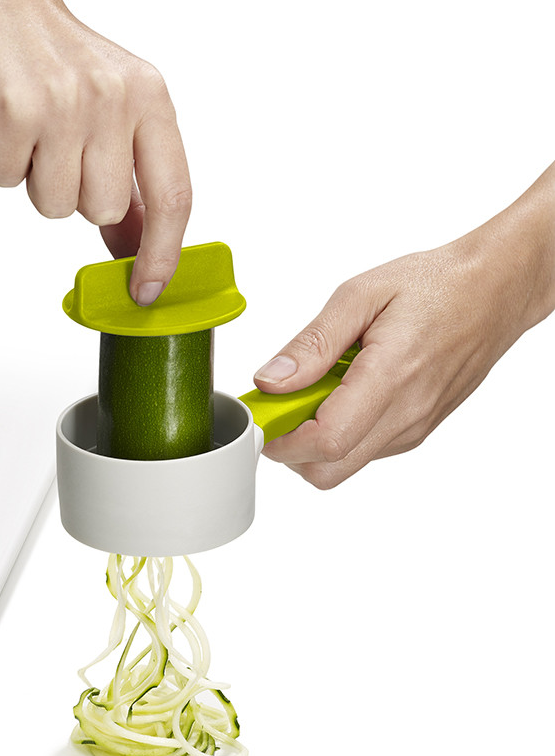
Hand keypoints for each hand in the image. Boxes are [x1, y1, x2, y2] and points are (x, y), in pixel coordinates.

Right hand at [0, 0, 190, 304]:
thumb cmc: (53, 58)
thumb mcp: (112, 109)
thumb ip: (128, 181)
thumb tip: (135, 251)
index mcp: (151, 99)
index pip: (174, 195)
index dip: (163, 253)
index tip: (146, 290)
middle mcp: (116, 100)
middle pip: (102, 211)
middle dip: (74, 194)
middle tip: (57, 146)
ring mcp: (66, 103)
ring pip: (54, 205)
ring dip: (34, 178)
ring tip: (30, 130)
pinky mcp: (16, 107)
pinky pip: (5, 179)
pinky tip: (3, 120)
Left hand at [253, 167, 554, 487]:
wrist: (494, 290)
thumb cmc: (433, 285)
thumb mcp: (359, 295)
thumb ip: (312, 344)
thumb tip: (272, 379)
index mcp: (390, 378)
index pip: (326, 441)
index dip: (281, 438)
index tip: (261, 415)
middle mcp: (406, 414)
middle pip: (329, 470)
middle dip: (291, 448)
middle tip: (282, 404)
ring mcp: (415, 428)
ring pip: (346, 465)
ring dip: (316, 440)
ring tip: (320, 386)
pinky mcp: (418, 429)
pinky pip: (366, 450)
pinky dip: (342, 433)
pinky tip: (345, 391)